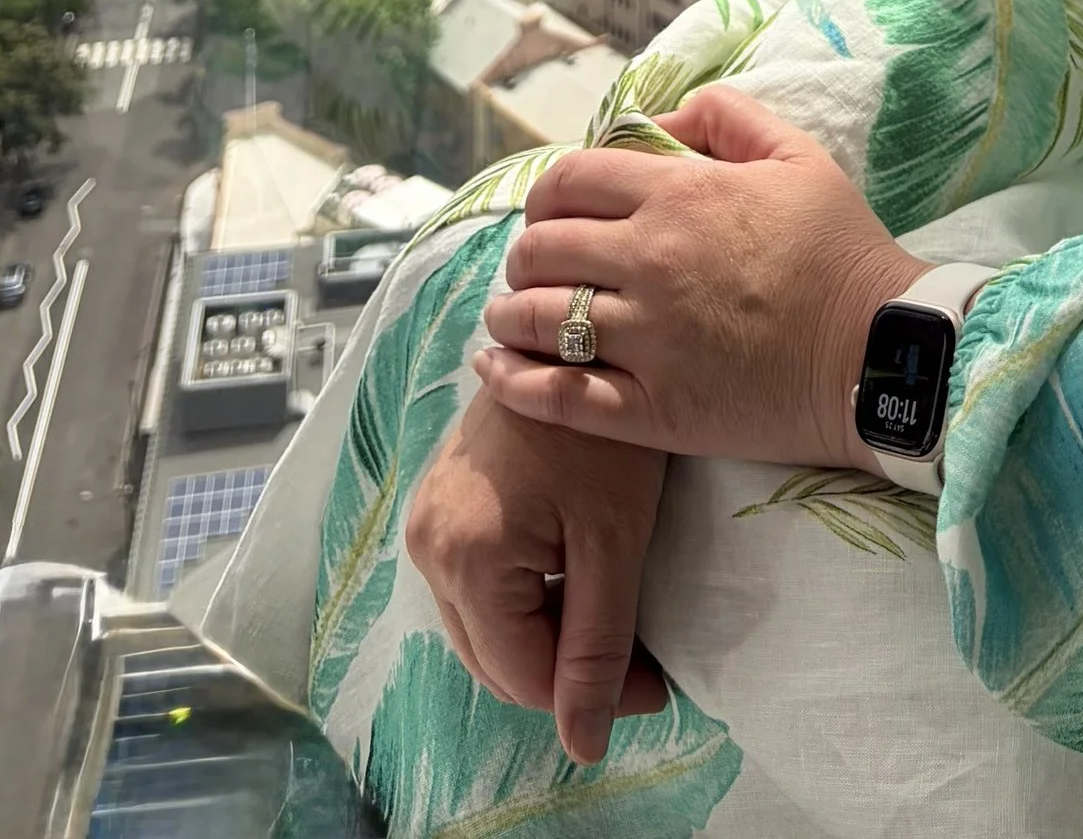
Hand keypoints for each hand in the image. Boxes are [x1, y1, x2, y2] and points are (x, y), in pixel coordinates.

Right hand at [402, 382, 667, 766]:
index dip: (593, 695)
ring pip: (483, 629)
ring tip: (608, 615)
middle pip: (495, 660)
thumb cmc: (601, 430)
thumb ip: (597, 648)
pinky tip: (570, 577)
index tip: (656, 682)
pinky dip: (523, 602)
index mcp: (465, 560)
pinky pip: (476, 588)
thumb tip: (584, 747)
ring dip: (543, 639)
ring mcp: (426, 524)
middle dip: (565, 672)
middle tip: (637, 656)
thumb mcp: (613, 542)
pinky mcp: (438, 506)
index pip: (524, 677)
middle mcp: (427, 548)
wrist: (575, 336)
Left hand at [473, 82, 922, 470]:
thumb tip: (660, 121)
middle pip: (542, 247)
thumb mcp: (796, 155)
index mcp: (680, 194)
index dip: (548, 193)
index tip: (553, 210)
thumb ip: (726, 116)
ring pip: (535, 319)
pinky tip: (496, 370)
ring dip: (509, 313)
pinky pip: (558, 396)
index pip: (571, 179)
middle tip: (536, 266)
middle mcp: (650, 261)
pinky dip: (513, 381)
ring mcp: (646, 339)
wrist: (879, 351)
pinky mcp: (651, 410)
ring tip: (509, 316)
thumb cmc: (841, 250)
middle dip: (526, 252)